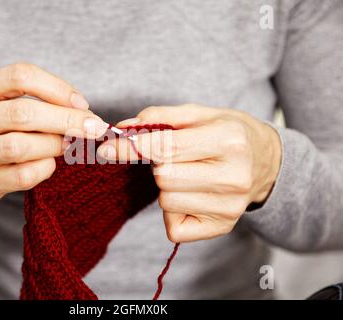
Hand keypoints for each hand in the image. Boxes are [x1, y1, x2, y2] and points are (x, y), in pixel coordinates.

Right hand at [0, 63, 108, 220]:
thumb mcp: (3, 105)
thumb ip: (37, 102)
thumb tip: (83, 112)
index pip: (20, 76)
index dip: (57, 88)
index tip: (81, 103)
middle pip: (23, 113)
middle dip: (66, 119)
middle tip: (93, 127)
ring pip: (20, 146)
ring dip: (55, 145)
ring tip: (68, 145)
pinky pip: (22, 175)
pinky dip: (45, 168)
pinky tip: (50, 163)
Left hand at [97, 104, 281, 242]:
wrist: (267, 163)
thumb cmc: (230, 134)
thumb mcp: (203, 114)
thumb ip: (161, 116)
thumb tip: (124, 128)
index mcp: (229, 141)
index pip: (167, 147)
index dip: (133, 146)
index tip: (109, 146)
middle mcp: (233, 177)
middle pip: (164, 177)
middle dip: (159, 164)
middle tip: (175, 157)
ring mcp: (229, 208)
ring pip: (166, 200)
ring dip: (166, 186)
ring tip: (188, 175)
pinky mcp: (221, 228)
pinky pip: (173, 227)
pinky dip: (173, 211)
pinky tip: (191, 195)